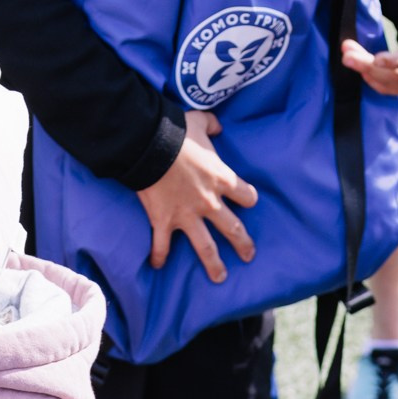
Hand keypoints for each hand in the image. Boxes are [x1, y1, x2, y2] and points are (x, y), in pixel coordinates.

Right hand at [136, 109, 257, 281]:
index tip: (248, 201)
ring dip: (214, 264)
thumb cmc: (176, 133)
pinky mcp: (164, 221)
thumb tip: (217, 126)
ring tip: (220, 277)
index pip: (246, 195)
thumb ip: (211, 125)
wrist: (149, 146)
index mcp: (222, 179)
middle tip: (248, 255)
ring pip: (206, 247)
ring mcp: (187, 215)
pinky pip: (162, 244)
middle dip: (243, 244)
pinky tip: (158, 265)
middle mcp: (210, 202)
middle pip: (233, 228)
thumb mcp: (198, 121)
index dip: (248, 198)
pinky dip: (159, 256)